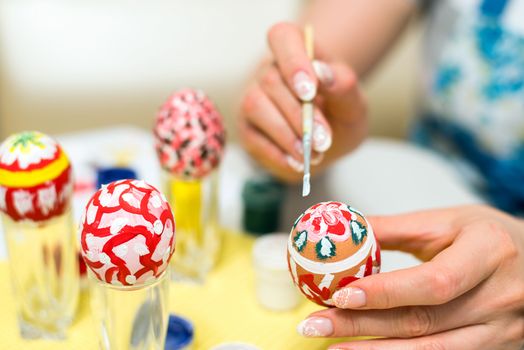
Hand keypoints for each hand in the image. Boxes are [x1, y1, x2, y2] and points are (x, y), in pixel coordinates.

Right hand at [238, 22, 366, 181]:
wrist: (326, 143)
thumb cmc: (339, 113)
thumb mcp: (353, 103)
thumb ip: (343, 86)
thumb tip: (322, 73)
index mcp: (295, 51)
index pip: (283, 37)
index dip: (293, 62)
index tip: (310, 92)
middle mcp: (268, 70)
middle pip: (270, 80)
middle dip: (298, 114)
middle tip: (323, 140)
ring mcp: (252, 98)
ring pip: (255, 106)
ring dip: (286, 134)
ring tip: (312, 155)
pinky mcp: (247, 128)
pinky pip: (253, 137)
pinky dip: (277, 153)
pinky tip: (298, 163)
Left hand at [297, 205, 523, 348]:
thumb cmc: (489, 237)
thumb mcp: (447, 222)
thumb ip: (394, 228)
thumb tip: (343, 231)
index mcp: (488, 253)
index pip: (434, 282)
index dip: (386, 292)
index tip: (340, 294)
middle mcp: (499, 297)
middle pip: (424, 322)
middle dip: (364, 326)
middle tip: (316, 324)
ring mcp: (500, 330)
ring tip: (331, 347)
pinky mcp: (495, 348)